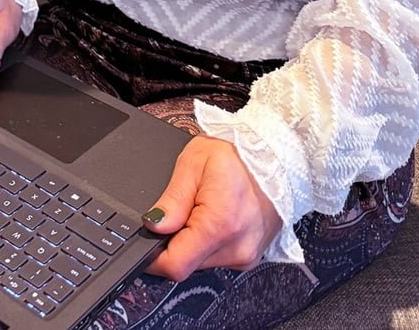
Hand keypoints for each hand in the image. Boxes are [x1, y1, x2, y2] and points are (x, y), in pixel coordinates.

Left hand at [143, 135, 280, 279]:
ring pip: (200, 261)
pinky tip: (213, 216)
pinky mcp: (250, 256)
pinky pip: (216, 257)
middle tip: (180, 208)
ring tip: (201, 207)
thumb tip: (153, 225)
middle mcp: (237, 248)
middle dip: (173, 241)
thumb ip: (172, 199)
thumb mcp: (194, 163)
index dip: (153, 257)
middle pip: (187, 264)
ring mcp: (246, 256)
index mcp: (220, 224)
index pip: (177, 265)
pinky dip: (207, 241)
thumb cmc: (237, 154)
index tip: (145, 240)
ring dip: (191, 241)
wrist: (274, 156)